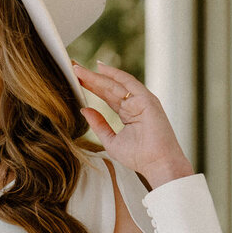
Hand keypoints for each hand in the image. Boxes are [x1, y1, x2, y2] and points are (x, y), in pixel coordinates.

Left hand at [72, 61, 193, 188]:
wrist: (158, 164)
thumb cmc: (139, 157)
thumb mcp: (111, 140)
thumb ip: (99, 124)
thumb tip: (84, 109)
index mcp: (128, 113)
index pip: (106, 96)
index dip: (91, 87)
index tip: (75, 80)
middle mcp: (135, 104)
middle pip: (108, 87)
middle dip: (90, 78)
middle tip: (72, 68)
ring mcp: (141, 100)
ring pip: (115, 84)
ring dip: (97, 75)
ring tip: (78, 68)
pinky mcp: (146, 100)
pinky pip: (128, 83)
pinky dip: (115, 74)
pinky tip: (100, 68)